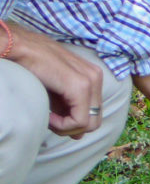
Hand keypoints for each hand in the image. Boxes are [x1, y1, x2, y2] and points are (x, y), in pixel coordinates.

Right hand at [5, 23, 103, 137]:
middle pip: (94, 122)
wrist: (19, 48)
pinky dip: (63, 125)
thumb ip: (68, 110)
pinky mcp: (80, 86)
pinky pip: (80, 120)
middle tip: (52, 121)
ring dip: (67, 127)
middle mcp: (96, 77)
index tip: (54, 118)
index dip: (73, 124)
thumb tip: (79, 135)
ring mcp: (90, 80)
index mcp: (93, 77)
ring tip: (49, 117)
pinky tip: (48, 116)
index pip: (94, 115)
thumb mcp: (55, 93)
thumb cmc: (33, 68)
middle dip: (72, 128)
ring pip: (89, 124)